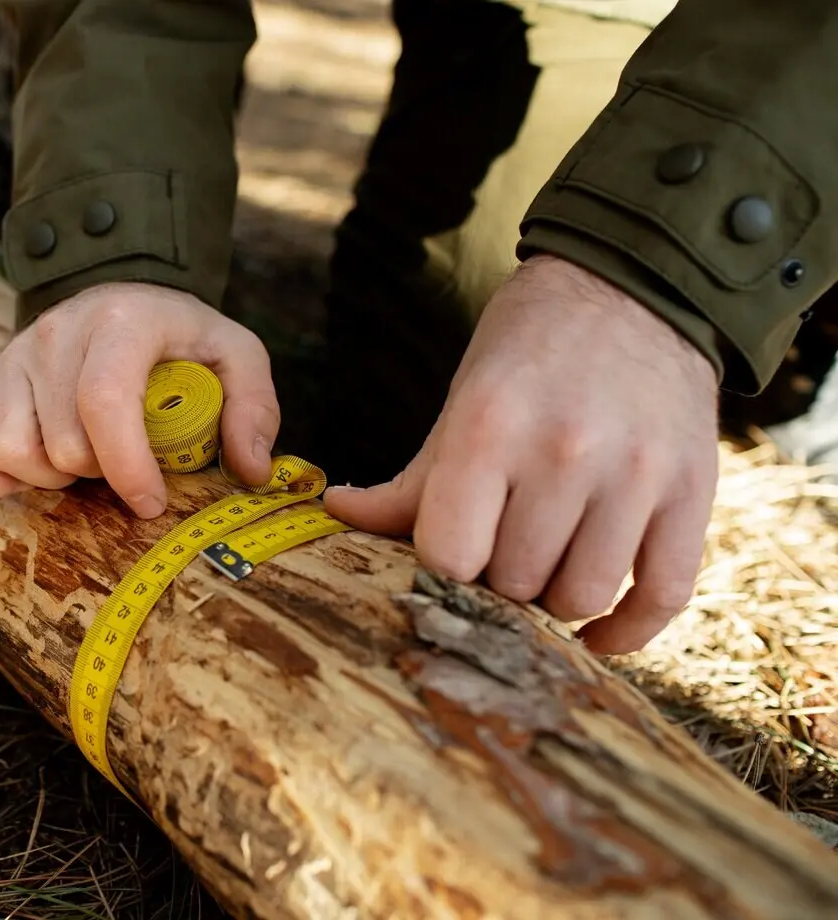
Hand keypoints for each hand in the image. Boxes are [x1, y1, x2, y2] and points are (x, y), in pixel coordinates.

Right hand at [0, 281, 279, 517]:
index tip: (151, 503)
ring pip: (11, 453)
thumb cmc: (178, 338)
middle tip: (123, 461)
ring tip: (82, 461)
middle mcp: (53, 333)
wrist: (119, 298)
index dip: (127, 467)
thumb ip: (254, 407)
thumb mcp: (234, 354)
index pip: (105, 402)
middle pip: (62, 444)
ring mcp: (9, 357)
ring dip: (51, 478)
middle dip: (99, 473)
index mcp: (119, 321)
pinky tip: (28, 474)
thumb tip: (250, 470)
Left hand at [324, 254, 719, 654]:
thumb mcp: (462, 403)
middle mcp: (565, 453)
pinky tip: (597, 631)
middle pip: (515, 582)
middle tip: (501, 549)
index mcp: (490, 428)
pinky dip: (627, 631)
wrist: (633, 290)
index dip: (443, 565)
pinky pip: (663, 597)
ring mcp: (637, 476)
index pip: (450, 556)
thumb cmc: (529, 352)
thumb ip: (409, 479)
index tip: (451, 549)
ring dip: (554, 600)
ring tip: (545, 566)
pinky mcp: (693, 493)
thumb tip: (335, 516)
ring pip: (582, 596)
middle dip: (499, 579)